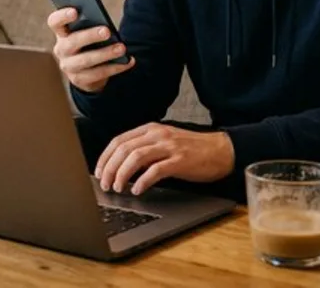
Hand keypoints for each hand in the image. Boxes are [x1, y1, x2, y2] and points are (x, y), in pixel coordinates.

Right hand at [47, 8, 134, 93]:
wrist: (86, 72)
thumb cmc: (88, 44)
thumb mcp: (86, 32)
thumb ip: (90, 25)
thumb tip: (105, 25)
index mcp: (62, 33)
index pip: (55, 22)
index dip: (62, 16)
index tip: (75, 11)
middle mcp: (61, 49)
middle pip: (72, 41)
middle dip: (90, 36)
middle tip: (107, 31)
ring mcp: (69, 66)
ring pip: (86, 60)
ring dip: (105, 53)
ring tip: (122, 48)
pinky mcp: (79, 80)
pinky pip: (98, 73)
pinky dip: (115, 67)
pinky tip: (127, 61)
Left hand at [95, 123, 234, 195]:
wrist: (221, 150)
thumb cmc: (192, 150)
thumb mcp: (164, 144)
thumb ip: (144, 150)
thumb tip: (121, 166)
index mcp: (151, 129)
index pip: (119, 140)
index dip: (105, 157)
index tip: (98, 171)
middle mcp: (158, 134)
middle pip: (124, 149)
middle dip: (109, 168)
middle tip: (105, 184)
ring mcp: (169, 146)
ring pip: (136, 157)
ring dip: (122, 174)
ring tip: (118, 188)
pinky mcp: (180, 160)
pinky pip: (155, 170)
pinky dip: (142, 181)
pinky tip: (138, 190)